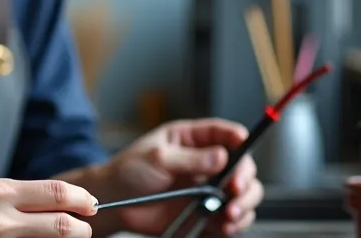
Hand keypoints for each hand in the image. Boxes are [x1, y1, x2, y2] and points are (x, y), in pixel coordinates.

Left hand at [77, 118, 261, 235]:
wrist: (115, 204)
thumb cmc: (129, 171)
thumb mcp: (156, 157)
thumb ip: (189, 158)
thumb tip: (221, 156)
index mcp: (194, 140)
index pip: (226, 134)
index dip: (240, 139)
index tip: (244, 145)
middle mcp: (207, 164)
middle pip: (244, 168)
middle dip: (245, 179)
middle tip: (235, 190)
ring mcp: (209, 190)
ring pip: (244, 195)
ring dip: (244, 205)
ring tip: (229, 214)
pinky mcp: (207, 214)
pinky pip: (231, 220)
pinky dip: (234, 225)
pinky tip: (224, 226)